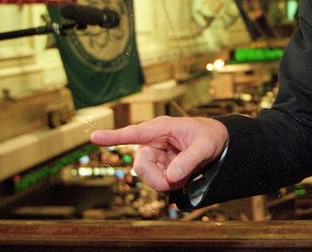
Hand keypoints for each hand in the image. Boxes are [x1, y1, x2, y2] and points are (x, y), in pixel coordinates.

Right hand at [90, 116, 228, 191]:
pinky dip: (170, 183)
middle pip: (141, 165)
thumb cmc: (209, 136)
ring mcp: (154, 155)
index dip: (113, 136)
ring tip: (185, 174)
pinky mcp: (158, 166)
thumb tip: (170, 177)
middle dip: (157, 178)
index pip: (134, 133)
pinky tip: (182, 176)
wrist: (217, 143)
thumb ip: (189, 161)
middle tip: (176, 181)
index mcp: (161, 128)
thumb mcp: (205, 146)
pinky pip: (156, 181)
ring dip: (165, 181)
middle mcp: (153, 141)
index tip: (94, 137)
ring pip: (148, 176)